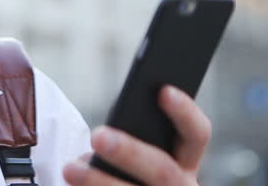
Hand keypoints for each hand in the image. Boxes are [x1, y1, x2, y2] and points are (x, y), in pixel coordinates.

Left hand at [62, 86, 210, 184]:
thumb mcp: (140, 153)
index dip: (184, 112)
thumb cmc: (129, 169)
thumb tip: (105, 134)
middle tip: (98, 136)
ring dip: (99, 180)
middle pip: (163, 170)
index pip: (197, 134)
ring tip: (70, 168)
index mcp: (186, 163)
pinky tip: (70, 185)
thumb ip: (135, 138)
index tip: (163, 90)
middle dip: (130, 152)